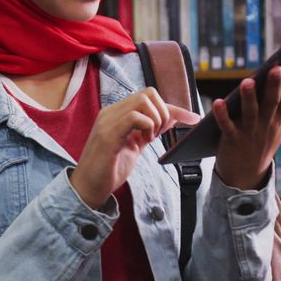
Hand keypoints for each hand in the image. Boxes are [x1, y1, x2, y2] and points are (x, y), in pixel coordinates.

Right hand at [70, 87, 201, 208]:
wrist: (87, 188)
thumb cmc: (109, 169)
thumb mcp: (134, 145)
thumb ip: (148, 130)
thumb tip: (170, 117)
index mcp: (117, 113)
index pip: (149, 97)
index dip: (173, 107)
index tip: (193, 119)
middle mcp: (111, 112)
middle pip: (148, 93)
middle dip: (164, 112)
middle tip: (161, 134)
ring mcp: (107, 120)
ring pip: (142, 100)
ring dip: (156, 119)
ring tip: (151, 138)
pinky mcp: (108, 134)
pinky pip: (134, 116)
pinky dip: (147, 126)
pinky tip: (144, 141)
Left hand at [212, 59, 280, 189]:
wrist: (246, 173)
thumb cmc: (265, 141)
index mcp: (279, 117)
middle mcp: (267, 123)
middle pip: (272, 101)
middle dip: (275, 84)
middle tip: (278, 67)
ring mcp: (249, 132)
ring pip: (250, 112)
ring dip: (249, 97)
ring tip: (248, 81)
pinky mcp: (232, 140)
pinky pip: (227, 126)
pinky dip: (222, 115)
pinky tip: (218, 102)